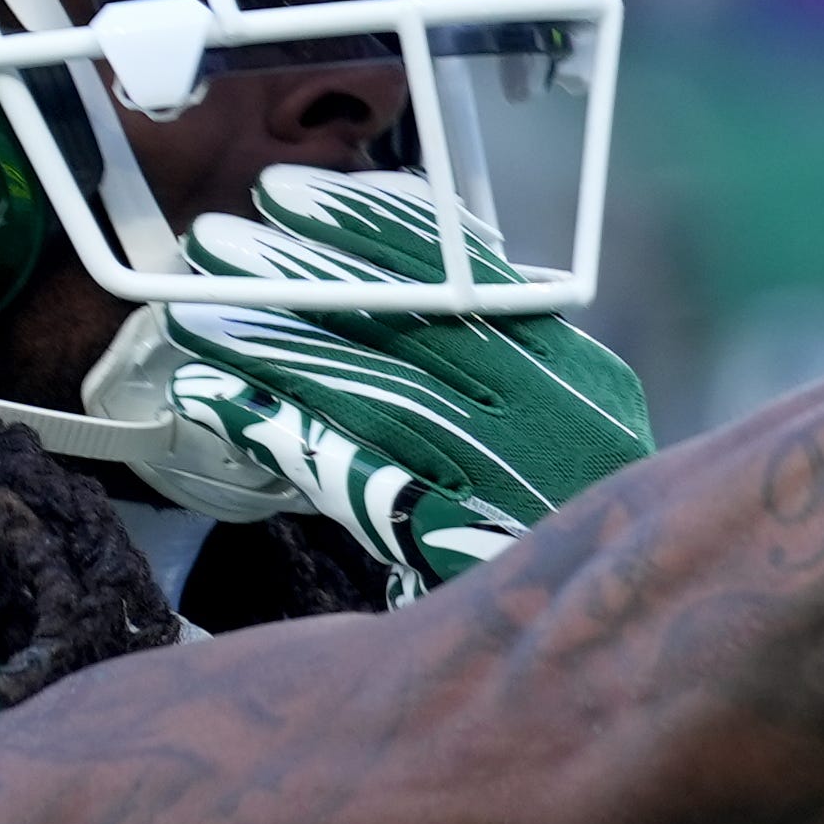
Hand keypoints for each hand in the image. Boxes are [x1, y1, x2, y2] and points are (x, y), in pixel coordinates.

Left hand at [160, 168, 656, 594]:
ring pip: (366, 391)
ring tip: (194, 313)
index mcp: (576, 377)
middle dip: (301, 275)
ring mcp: (497, 481)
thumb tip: (443, 270)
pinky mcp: (448, 545)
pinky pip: (345, 476)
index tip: (294, 197)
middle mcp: (544, 418)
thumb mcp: (583, 424)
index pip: (465, 278)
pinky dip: (274, 431)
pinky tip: (212, 398)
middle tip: (217, 243)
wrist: (630, 627)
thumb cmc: (591, 524)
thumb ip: (513, 353)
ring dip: (271, 347)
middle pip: (404, 325)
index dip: (370, 228)